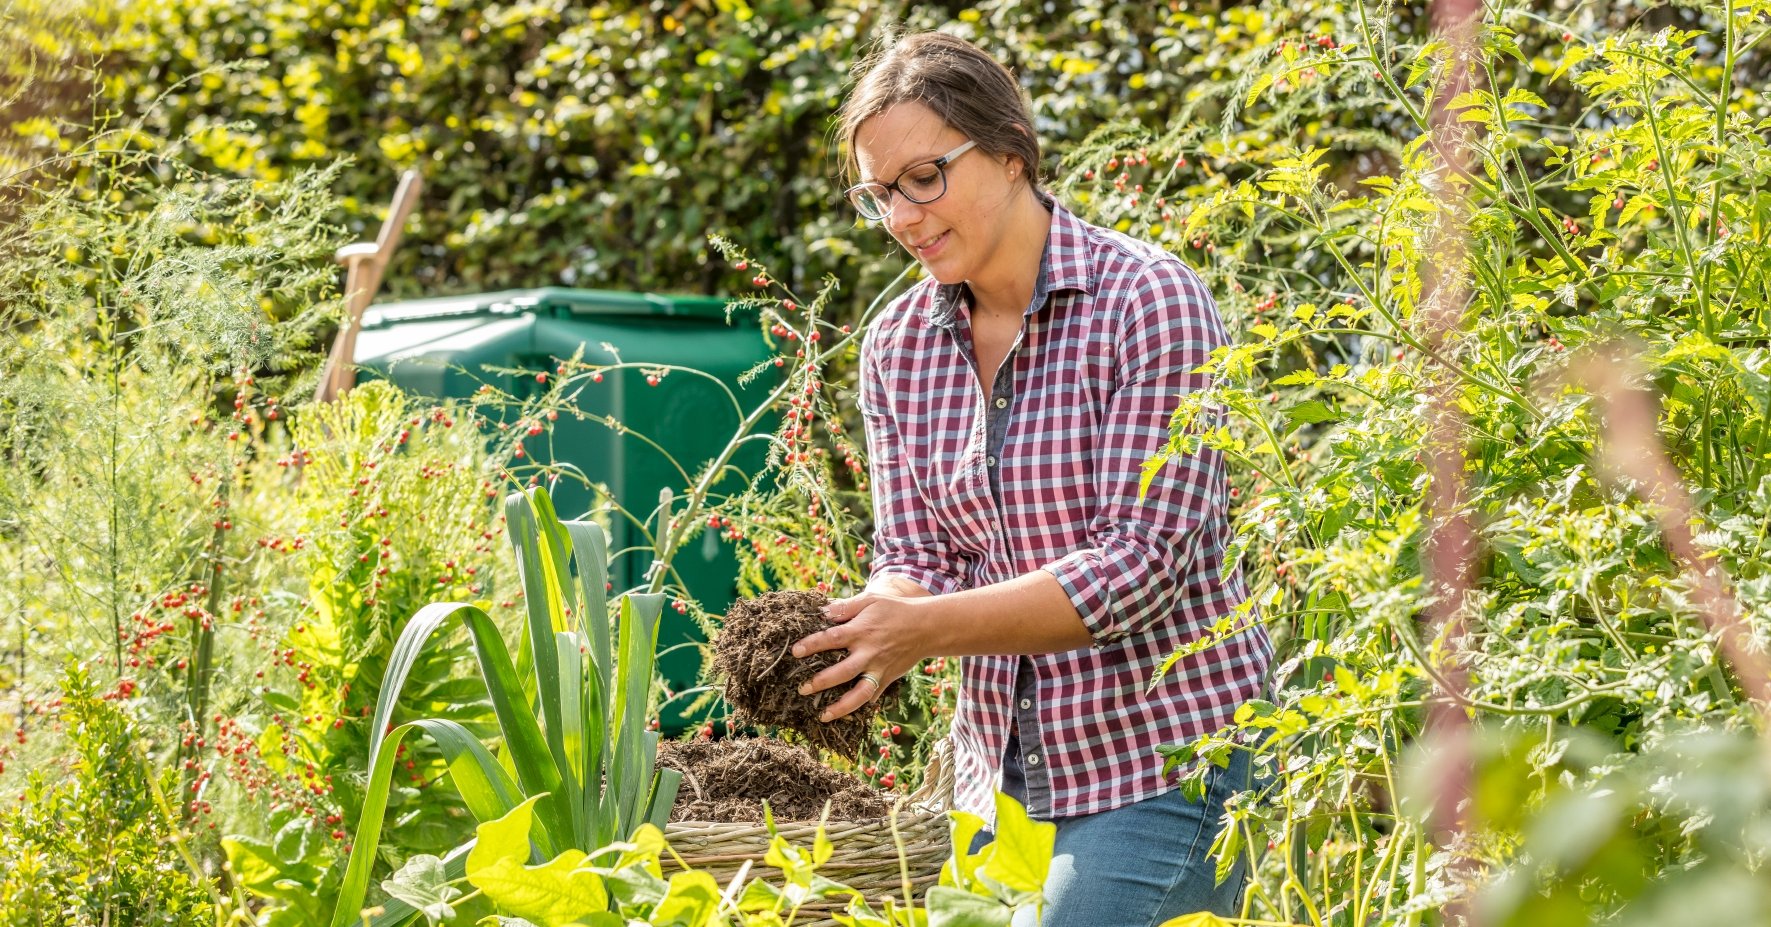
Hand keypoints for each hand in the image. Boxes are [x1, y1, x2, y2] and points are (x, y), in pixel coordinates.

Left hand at [791, 590, 938, 722]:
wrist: (927, 626)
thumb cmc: (895, 610)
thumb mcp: (870, 599)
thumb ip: (845, 607)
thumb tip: (821, 611)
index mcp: (860, 631)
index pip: (831, 639)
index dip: (811, 645)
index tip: (795, 652)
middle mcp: (869, 653)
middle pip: (842, 671)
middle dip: (821, 682)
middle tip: (802, 689)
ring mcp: (879, 668)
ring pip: (859, 693)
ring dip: (841, 707)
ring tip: (823, 716)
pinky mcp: (887, 678)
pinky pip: (873, 695)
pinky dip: (860, 706)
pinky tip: (845, 714)